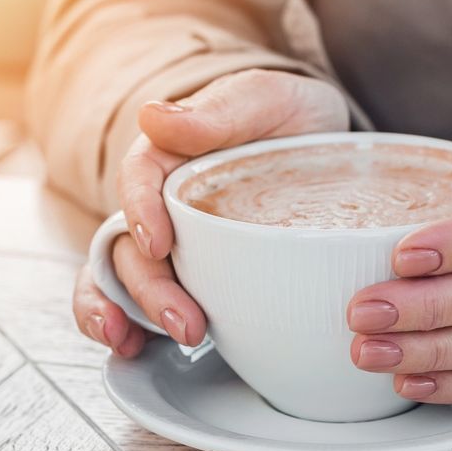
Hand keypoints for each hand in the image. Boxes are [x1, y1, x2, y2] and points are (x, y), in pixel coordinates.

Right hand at [73, 69, 348, 355]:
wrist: (326, 146)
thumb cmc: (288, 117)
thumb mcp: (265, 100)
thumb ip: (217, 110)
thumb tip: (152, 116)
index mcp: (170, 154)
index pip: (140, 176)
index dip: (140, 210)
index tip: (159, 243)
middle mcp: (158, 203)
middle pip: (132, 245)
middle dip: (149, 289)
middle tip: (186, 324)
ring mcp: (170, 243)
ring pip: (125, 278)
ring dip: (130, 314)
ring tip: (145, 343)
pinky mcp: (189, 274)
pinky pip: (144, 303)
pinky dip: (131, 328)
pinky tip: (134, 350)